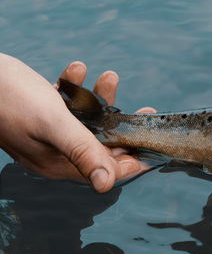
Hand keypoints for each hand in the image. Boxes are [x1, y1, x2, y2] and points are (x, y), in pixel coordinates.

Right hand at [0, 55, 146, 191]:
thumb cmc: (6, 97)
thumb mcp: (52, 122)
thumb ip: (82, 150)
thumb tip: (106, 184)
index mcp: (59, 164)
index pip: (107, 170)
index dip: (134, 158)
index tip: (155, 141)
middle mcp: (55, 153)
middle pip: (102, 145)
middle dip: (124, 126)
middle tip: (147, 110)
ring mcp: (46, 133)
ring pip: (87, 121)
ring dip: (101, 99)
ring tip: (109, 75)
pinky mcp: (37, 113)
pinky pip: (67, 103)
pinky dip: (75, 87)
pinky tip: (76, 68)